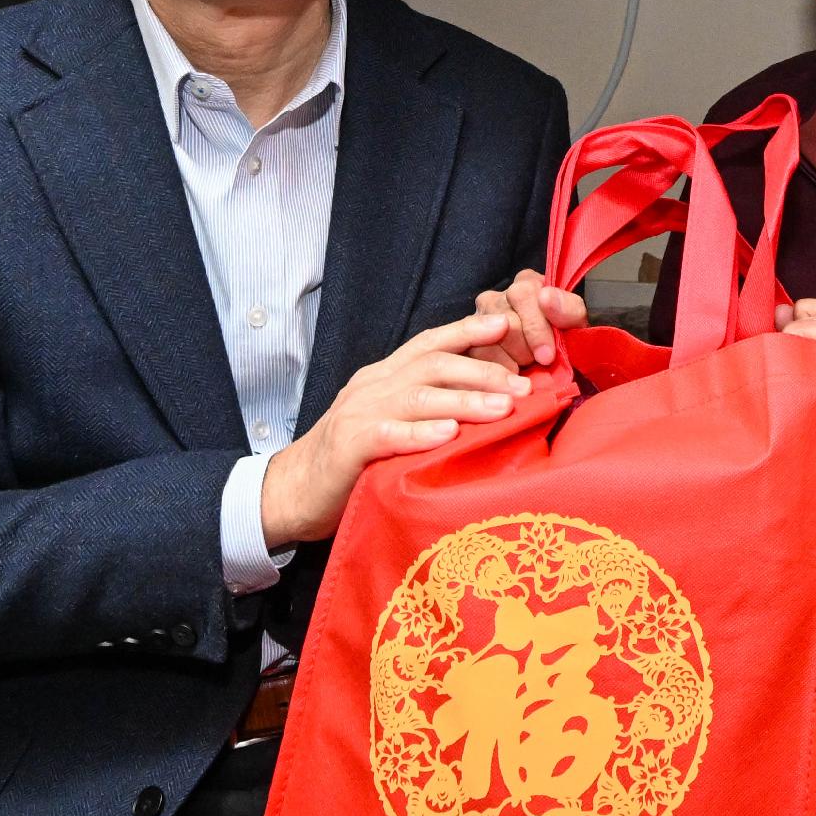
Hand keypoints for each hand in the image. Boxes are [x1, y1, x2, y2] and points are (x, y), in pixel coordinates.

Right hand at [261, 308, 528, 542]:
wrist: (293, 492)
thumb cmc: (353, 460)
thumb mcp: (391, 422)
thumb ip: (426, 408)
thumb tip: (489, 403)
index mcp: (384, 377)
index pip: (430, 343)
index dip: (468, 330)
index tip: (507, 324)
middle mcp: (372, 387)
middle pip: (432, 365)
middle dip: (481, 370)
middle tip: (522, 385)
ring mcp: (358, 414)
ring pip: (417, 397)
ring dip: (463, 400)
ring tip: (502, 408)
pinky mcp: (348, 446)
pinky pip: (387, 435)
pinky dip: (419, 433)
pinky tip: (448, 435)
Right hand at [468, 268, 589, 369]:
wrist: (554, 361)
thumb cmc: (566, 337)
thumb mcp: (577, 323)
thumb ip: (568, 308)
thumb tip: (546, 297)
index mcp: (526, 283)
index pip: (522, 295)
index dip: (535, 327)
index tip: (546, 355)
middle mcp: (497, 297)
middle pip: (504, 322)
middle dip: (525, 349)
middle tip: (537, 360)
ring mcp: (478, 319)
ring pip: (487, 343)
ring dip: (511, 361)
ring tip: (525, 365)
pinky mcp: (468, 342)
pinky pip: (476, 358)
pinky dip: (498, 370)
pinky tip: (511, 372)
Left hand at [780, 299, 815, 516]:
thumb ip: (813, 329)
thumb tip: (779, 310)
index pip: (804, 307)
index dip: (797, 336)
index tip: (813, 364)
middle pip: (797, 324)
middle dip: (794, 353)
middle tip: (815, 385)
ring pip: (795, 345)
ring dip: (795, 372)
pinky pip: (803, 368)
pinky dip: (799, 388)